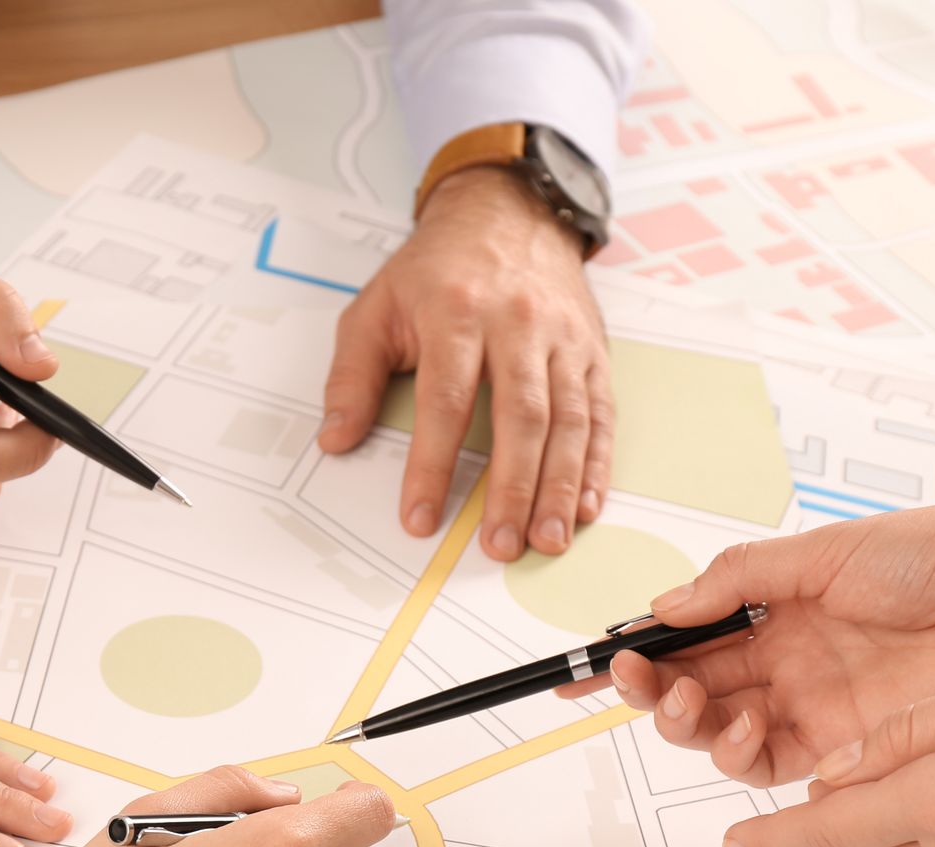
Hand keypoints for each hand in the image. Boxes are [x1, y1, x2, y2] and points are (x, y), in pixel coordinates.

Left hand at [320, 166, 613, 560]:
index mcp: (456, 312)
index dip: (432, 464)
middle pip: (519, 417)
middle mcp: (517, 324)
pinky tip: (585, 505)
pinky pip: (599, 413)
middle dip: (511, 488)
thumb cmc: (437, 269)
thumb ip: (352, 375)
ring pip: (568, 420)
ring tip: (546, 540)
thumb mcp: (376, 306)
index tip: (419, 517)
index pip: (445, 400)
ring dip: (559, 487)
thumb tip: (335, 439)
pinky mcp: (592, 351)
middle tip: (500, 545)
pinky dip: (595, 463)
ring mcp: (561, 339)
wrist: (507, 213)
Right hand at [570, 497, 934, 785]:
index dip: (632, 653)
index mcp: (775, 610)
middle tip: (635, 678)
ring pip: (717, 735)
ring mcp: (811, 708)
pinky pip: (769, 767)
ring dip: (686, 724)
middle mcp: (785, 663)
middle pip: (690, 691)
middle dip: (646, 690)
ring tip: (692, 701)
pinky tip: (750, 727)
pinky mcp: (843, 750)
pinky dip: (740, 753)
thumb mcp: (826, 551)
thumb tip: (664, 605)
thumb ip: (740, 578)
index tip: (584, 665)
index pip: (685, 636)